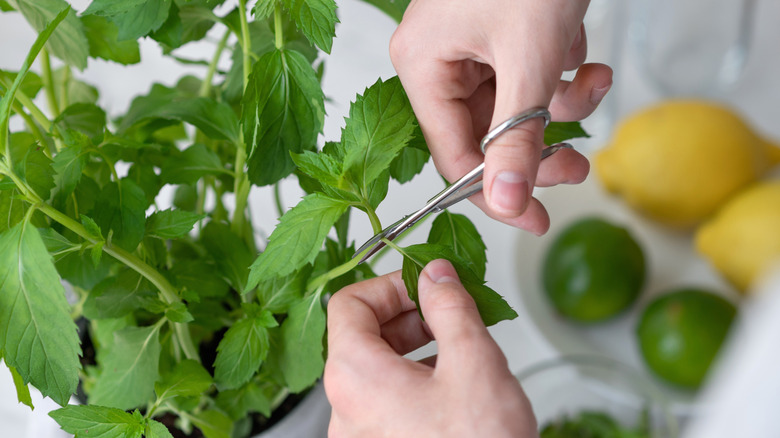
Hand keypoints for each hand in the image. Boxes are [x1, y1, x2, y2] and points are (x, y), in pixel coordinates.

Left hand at [325, 259, 535, 436]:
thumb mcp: (472, 362)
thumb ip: (450, 307)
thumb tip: (436, 275)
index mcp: (354, 376)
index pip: (348, 303)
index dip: (389, 283)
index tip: (426, 283)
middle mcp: (346, 407)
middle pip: (361, 335)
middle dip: (409, 314)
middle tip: (449, 310)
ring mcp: (360, 435)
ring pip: (376, 368)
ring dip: (415, 346)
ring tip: (459, 346)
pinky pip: (386, 401)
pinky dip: (415, 379)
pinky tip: (454, 383)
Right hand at [390, 0, 612, 233]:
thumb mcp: (530, 58)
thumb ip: (517, 136)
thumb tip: (508, 203)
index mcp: (423, 64)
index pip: (452, 155)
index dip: (496, 193)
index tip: (536, 218)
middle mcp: (439, 59)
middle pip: (486, 136)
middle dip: (540, 147)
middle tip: (577, 167)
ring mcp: (470, 47)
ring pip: (514, 109)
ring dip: (561, 106)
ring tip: (593, 85)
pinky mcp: (500, 37)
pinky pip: (529, 79)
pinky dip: (563, 75)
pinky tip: (586, 56)